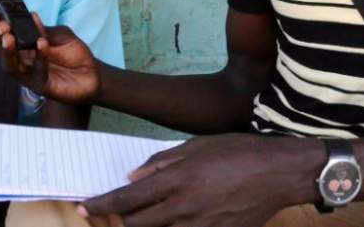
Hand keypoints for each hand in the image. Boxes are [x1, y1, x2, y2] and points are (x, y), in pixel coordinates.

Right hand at [0, 12, 98, 103]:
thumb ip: (46, 30)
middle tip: (2, 26)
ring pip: (12, 67)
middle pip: (4, 52)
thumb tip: (31, 16)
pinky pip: (36, 73)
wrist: (93, 74)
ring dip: (9, 52)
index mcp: (25, 47)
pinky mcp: (43, 86)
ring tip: (9, 38)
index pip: (7, 36)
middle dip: (0, 38)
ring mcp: (31, 76)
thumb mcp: (61, 35)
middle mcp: (24, 62)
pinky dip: (38, 58)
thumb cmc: (74, 54)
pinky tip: (41, 44)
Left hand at [80, 134, 317, 226]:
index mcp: (177, 180)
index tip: (83, 208)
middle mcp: (184, 207)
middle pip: (136, 226)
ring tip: (138, 221)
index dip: (100, 206)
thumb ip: (162, 161)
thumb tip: (133, 175)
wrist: (280, 173)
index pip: (127, 199)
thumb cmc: (240, 152)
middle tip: (105, 219)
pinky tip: (169, 224)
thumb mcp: (197, 145)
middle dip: (116, 224)